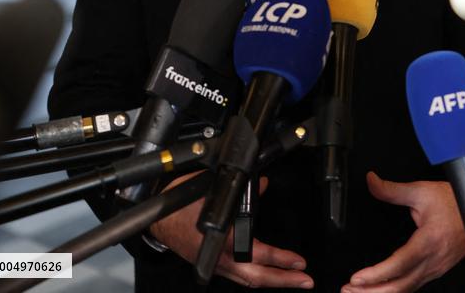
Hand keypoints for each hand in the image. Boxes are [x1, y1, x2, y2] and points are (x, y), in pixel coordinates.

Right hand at [150, 174, 312, 287]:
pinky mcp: (213, 267)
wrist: (158, 220)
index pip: (257, 255)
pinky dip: (256, 277)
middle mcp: (220, 260)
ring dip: (272, 280)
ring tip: (293, 279)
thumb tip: (263, 183)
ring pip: (249, 280)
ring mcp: (216, 267)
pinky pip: (240, 276)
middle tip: (305, 281)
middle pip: (257, 278)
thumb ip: (240, 189)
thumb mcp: (210, 190)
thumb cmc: (179, 206)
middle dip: (283, 281)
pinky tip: (267, 273)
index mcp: (222, 243)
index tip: (299, 262)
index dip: (280, 260)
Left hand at [341, 173, 464, 292]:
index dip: (376, 275)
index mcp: (428, 242)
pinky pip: (413, 286)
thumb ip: (393, 189)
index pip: (399, 265)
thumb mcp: (421, 190)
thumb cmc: (454, 201)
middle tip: (348, 290)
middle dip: (372, 292)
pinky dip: (395, 291)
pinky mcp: (437, 270)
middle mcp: (433, 261)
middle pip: (400, 286)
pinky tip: (381, 290)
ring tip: (359, 292)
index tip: (357, 278)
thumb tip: (371, 181)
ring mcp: (436, 269)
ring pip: (406, 289)